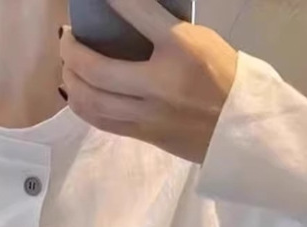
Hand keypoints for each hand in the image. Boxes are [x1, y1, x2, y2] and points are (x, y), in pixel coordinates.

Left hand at [60, 0, 237, 162]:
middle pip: (98, 70)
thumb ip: (160, 28)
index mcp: (182, 50)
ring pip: (93, 101)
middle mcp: (160, 85)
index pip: (139, 14)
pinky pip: (101, 121)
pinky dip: (82, 105)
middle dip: (71, 52)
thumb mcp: (199, 40)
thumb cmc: (222, 76)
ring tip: (67, 66)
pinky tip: (76, 93)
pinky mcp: (143, 134)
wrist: (239, 126)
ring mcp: (148, 115)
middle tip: (66, 38)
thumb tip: (124, 15)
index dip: (115, 0)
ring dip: (71, 81)